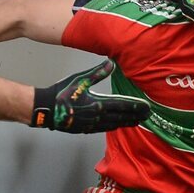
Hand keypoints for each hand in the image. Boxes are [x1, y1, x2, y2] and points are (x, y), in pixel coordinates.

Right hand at [30, 59, 149, 133]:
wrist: (46, 110)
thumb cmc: (62, 94)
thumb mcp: (80, 80)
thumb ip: (97, 73)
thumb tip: (111, 63)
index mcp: (99, 104)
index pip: (123, 106)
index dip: (136, 107)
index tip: (147, 107)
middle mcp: (98, 117)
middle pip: (122, 117)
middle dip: (135, 116)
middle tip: (147, 116)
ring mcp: (92, 125)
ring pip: (114, 124)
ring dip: (126, 123)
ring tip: (136, 122)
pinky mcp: (86, 129)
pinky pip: (104, 128)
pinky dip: (114, 126)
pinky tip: (116, 125)